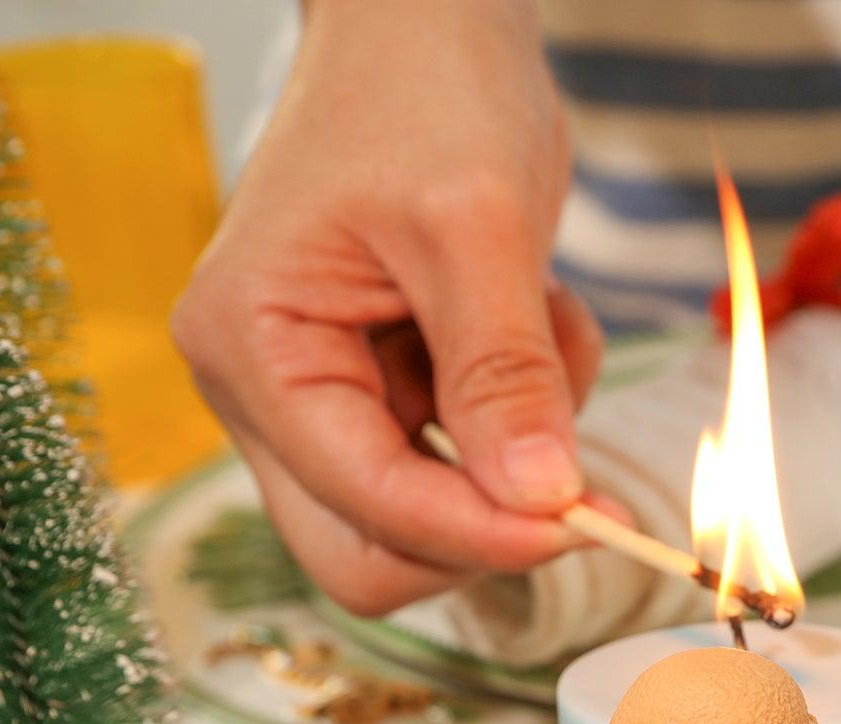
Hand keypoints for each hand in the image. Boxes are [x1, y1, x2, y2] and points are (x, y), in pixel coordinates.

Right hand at [173, 0, 603, 615]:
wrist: (423, 25)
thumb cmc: (428, 91)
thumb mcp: (479, 225)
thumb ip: (505, 372)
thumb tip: (540, 503)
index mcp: (253, 350)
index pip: (366, 506)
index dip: (481, 532)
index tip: (586, 520)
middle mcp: (266, 396)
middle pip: (370, 553)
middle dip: (482, 529)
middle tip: (577, 479)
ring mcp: (320, 405)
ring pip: (425, 522)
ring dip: (512, 463)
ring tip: (544, 332)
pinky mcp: (379, 399)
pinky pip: (460, 467)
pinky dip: (523, 425)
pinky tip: (534, 326)